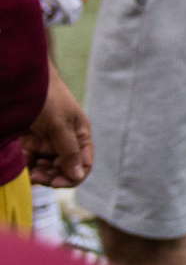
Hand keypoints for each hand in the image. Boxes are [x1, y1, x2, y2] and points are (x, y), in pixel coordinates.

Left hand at [26, 63, 90, 186]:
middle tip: (35, 176)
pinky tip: (22, 163)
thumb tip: (77, 175)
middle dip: (51, 175)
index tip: (54, 182)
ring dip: (38, 172)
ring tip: (27, 171)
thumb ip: (68, 150)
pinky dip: (27, 165)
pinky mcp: (31, 142)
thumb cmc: (46, 98)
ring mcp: (48, 142)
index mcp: (80, 135)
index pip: (83, 164)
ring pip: (47, 167)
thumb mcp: (60, 124)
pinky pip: (32, 160)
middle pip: (64, 168)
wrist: (22, 82)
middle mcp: (66, 140)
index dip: (71, 176)